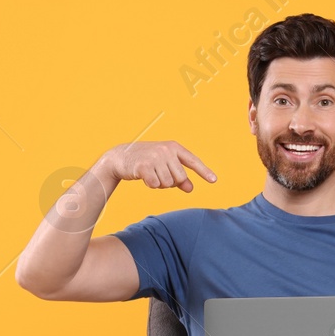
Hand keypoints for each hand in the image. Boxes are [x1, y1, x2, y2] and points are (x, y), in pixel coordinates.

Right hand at [102, 140, 216, 192]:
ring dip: (160, 184)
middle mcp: (166, 150)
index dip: (204, 171)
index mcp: (173, 147)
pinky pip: (155, 185)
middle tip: (159, 175)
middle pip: (179, 178)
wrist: (120, 157)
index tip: (214, 180)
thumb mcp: (164, 165)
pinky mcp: (144, 166)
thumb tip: (191, 188)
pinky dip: (150, 185)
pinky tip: (144, 177)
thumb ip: (179, 176)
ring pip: (168, 183)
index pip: (192, 160)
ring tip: (151, 174)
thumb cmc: (145, 161)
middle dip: (171, 182)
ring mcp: (155, 157)